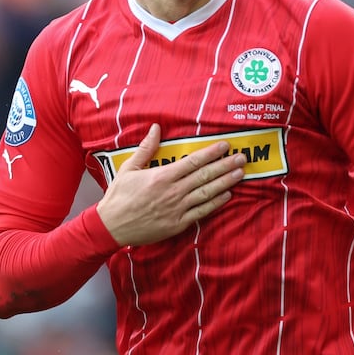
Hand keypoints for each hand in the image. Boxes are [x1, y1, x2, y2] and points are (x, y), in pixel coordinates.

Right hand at [96, 123, 245, 245]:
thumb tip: (156, 127)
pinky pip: (201, 212)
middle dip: (225, 165)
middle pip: (205, 176)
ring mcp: (177, 209)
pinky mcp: (178, 224)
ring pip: (207, 193)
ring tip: (240, 173)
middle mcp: (173, 191)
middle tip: (242, 158)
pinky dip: (216, 203)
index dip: (211, 153)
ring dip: (225, 182)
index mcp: (162, 176)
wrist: (111, 227)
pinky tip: (227, 195)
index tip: (225, 146)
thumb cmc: (119, 196)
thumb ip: (146, 148)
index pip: (193, 161)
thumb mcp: (129, 168)